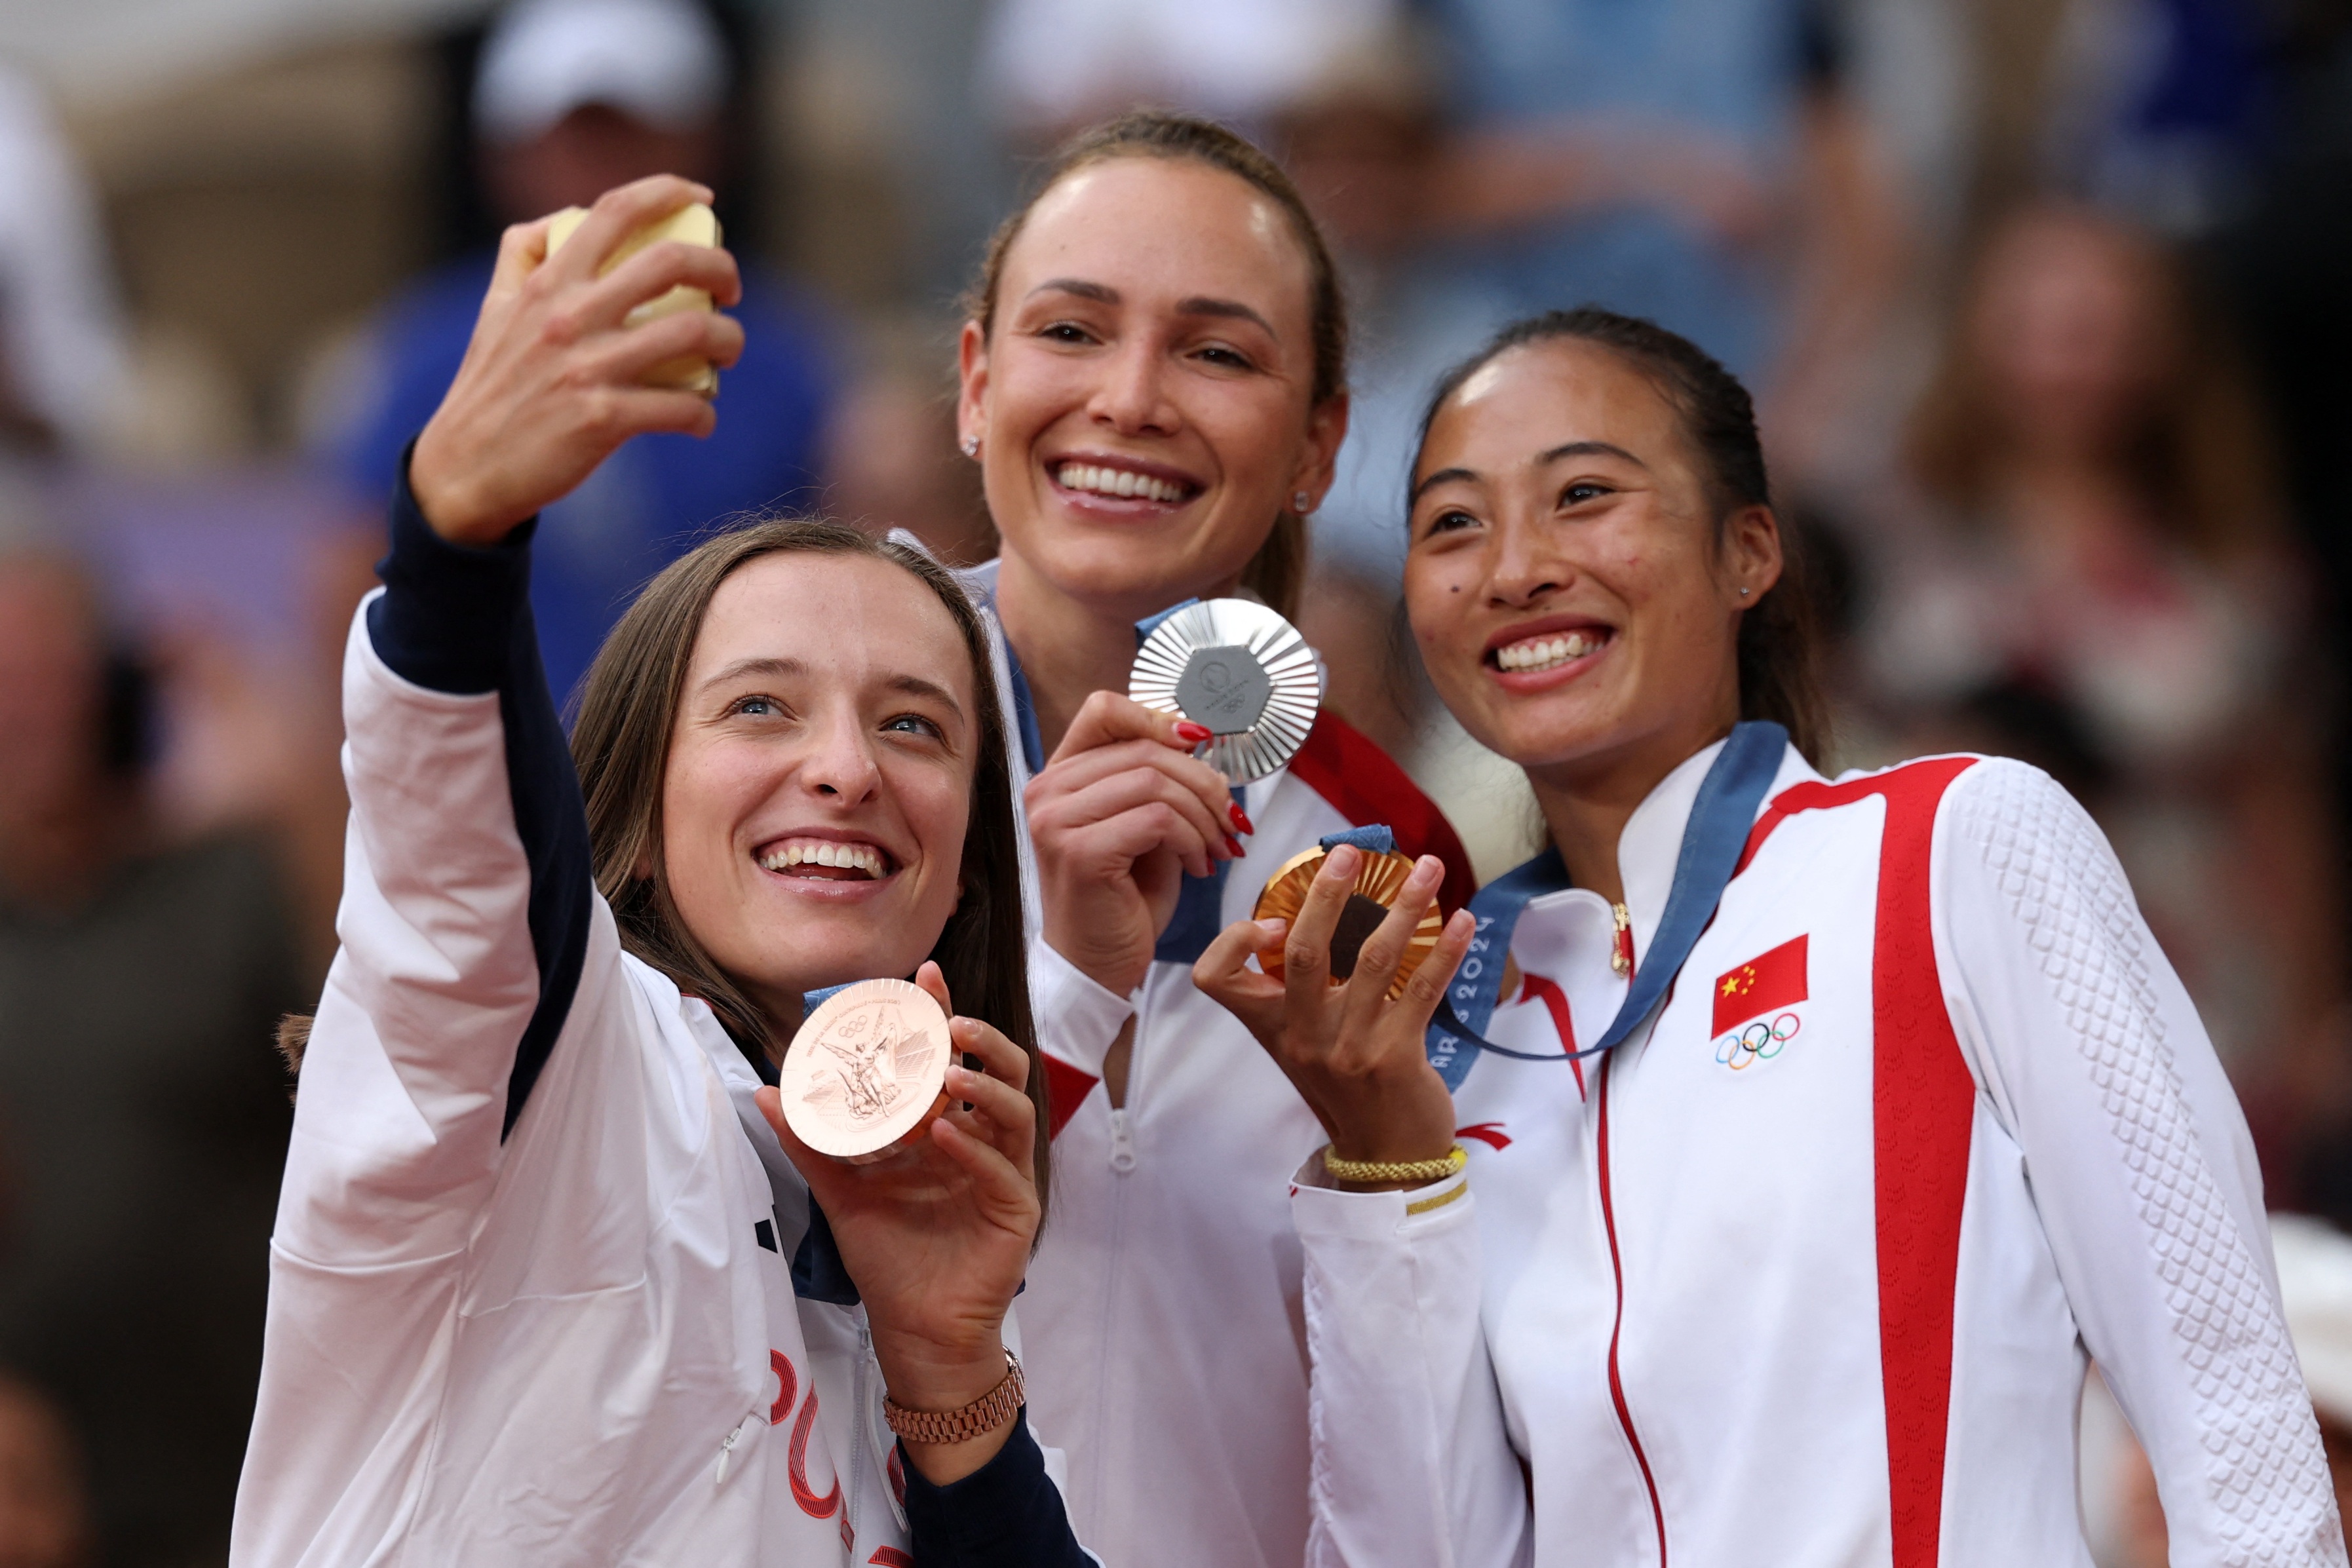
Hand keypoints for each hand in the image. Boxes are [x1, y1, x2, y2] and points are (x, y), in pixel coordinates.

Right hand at [409, 175, 745, 545]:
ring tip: (727, 352)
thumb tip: (565, 217)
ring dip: (729, 341)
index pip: (615, 211)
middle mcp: (569, 317)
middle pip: (671, 264)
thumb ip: (523, 254)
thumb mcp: (494, 308)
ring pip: (694, 333)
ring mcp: (588, 368)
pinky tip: (701, 418)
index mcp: (548, 282)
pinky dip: (704, 414)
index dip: (668, 192)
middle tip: (730, 292)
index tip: (703, 198)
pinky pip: (683, 407)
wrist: (464, 468)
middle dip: (721, 270)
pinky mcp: (603, 419)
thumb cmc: (490, 385)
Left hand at [755, 962, 1037, 1482]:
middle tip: (948, 1021)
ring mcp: (1003, 1174)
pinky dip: (976, 1147)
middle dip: (979, 1039)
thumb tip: (764, 1091)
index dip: (942, 1015)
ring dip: (984, 1085)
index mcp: (945, 1129)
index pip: (951, 1059)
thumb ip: (811, 1142)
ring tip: (948, 1073)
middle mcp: (980, 1142)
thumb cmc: (890, 1260)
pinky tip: (945, 1132)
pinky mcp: (1015, 1211)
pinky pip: (1003, 1168)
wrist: (915, 1332)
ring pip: (1016, 1112)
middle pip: (999, 1071)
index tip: (924, 975)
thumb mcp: (841, 1192)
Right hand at [1025, 691, 1243, 996]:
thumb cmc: (1123, 898)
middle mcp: (1046, 791)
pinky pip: (1157, 819)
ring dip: (1203, 815)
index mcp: (1059, 775)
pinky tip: (1198, 866)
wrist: (1098, 966)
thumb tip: (1201, 742)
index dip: (1159, 718)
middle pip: (1144, 748)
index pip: (1105, 709)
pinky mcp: (1078, 852)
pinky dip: (1192, 840)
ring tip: (1217, 848)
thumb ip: (1158, 780)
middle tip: (1231, 819)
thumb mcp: (1144, 825)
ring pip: (1155, 781)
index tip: (1202, 745)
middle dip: (1204, 782)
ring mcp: (1055, 821)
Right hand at [1193, 847, 1469, 1187]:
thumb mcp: (1306, 1045)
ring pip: (1374, 959)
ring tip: (1430, 868)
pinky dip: (1444, 951)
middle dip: (1327, 895)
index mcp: (1272, 1029)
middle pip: (1303, 952)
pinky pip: (1421, 989)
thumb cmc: (1347, 1091)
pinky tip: (1464, 922)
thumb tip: (1324, 916)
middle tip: (1351, 852)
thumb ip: (1303, 994)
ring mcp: (1349, 1049)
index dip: (1234, 940)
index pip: (1218, 979)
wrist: (1386, 1161)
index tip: (1272, 920)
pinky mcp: (1396, 1058)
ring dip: (1406, 906)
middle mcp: (1303, 1037)